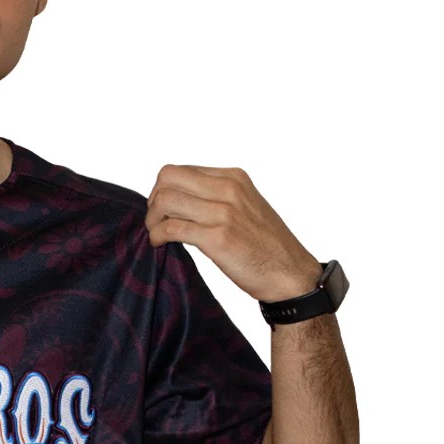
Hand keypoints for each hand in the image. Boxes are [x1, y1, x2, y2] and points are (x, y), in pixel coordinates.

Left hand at [145, 164, 319, 301]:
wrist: (290, 273)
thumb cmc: (266, 244)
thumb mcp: (244, 205)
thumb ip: (215, 196)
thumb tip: (177, 198)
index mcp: (233, 178)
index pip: (179, 171)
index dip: (162, 190)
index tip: (163, 210)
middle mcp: (228, 189)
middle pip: (167, 179)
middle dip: (153, 201)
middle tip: (156, 221)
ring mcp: (223, 212)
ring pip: (165, 201)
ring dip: (152, 220)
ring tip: (157, 235)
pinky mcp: (218, 238)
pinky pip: (172, 228)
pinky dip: (158, 236)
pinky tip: (161, 244)